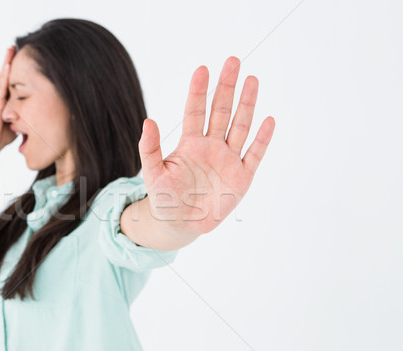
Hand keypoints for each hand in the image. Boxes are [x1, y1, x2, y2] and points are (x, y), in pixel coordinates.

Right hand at [0, 45, 17, 152]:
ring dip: (6, 63)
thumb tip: (37, 109)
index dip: (12, 66)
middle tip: (13, 45)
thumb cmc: (2, 135)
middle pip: (3, 74)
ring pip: (1, 78)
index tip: (18, 53)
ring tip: (10, 50)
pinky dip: (4, 77)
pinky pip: (0, 89)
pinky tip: (8, 67)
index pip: (7, 79)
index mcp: (1, 98)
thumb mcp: (16, 119)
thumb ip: (22, 111)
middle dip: (8, 59)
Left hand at [138, 56, 274, 235]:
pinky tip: (268, 120)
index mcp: (190, 144)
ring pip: (239, 127)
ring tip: (252, 80)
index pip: (195, 111)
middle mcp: (211, 147)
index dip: (199, 91)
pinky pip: (253, 155)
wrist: (180, 223)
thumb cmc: (164, 197)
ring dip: (247, 105)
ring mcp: (228, 160)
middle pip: (221, 111)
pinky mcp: (241, 177)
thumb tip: (148, 121)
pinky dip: (261, 139)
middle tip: (232, 61)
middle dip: (226, 87)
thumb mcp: (153, 173)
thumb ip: (150, 148)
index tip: (202, 68)